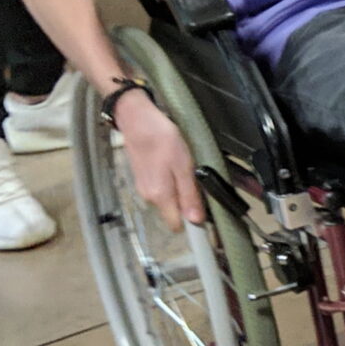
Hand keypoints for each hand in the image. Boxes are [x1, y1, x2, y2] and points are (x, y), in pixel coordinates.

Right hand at [114, 91, 204, 231]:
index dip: (192, 222)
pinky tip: (175, 167)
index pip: (177, 225)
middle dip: (188, 204)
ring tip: (187, 172)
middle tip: (199, 183)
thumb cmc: (163, 139)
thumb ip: (189, 194)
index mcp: (160, 196)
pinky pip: (161, 190)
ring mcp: (143, 188)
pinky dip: (171, 183)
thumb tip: (196, 221)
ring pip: (168, 200)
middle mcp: (149, 197)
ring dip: (180, 192)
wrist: (137, 120)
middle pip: (173, 213)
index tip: (207, 213)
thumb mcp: (184, 166)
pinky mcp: (142, 179)